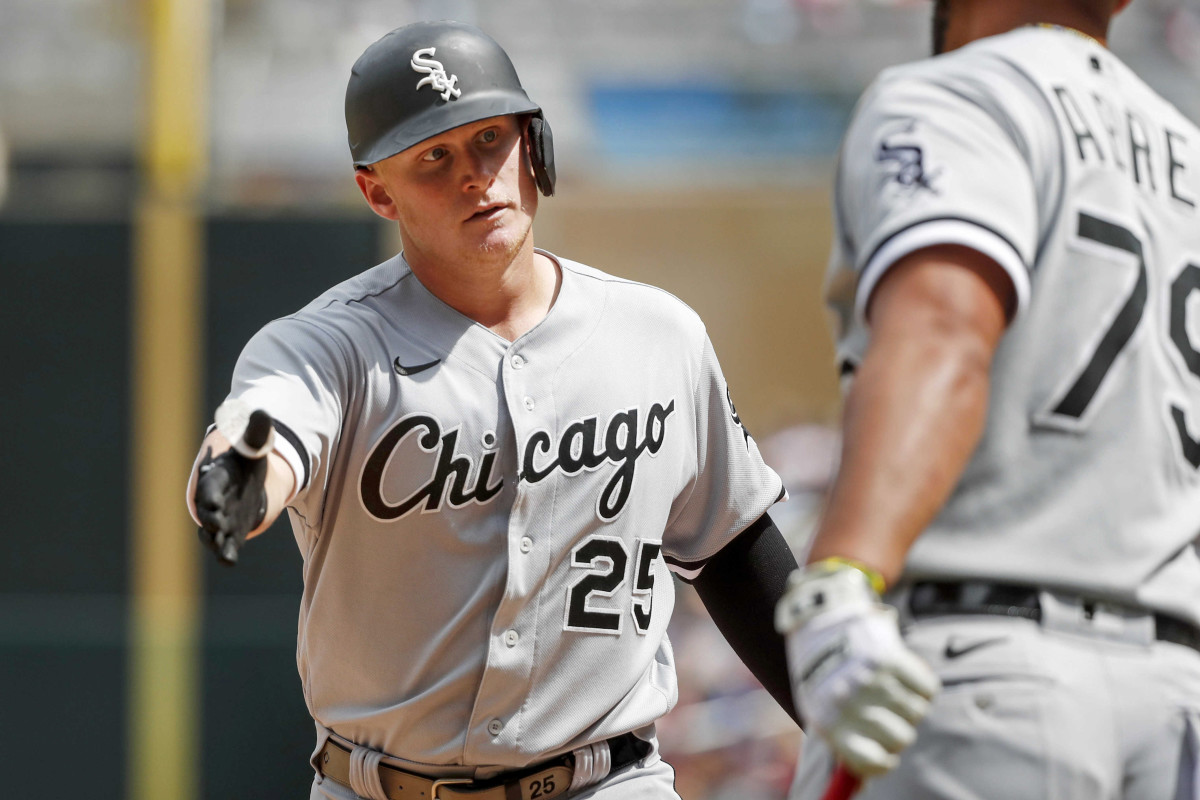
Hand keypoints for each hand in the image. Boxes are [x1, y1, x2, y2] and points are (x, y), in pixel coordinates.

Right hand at [194, 409, 273, 564]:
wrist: (244, 484)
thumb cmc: (243, 464)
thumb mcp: (252, 448)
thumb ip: (256, 434)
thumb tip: (262, 412)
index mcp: (215, 478)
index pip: (209, 487)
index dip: (208, 494)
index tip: (211, 502)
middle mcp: (213, 501)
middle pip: (208, 512)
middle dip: (211, 518)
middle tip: (216, 524)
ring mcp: (221, 520)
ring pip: (212, 533)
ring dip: (217, 540)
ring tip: (222, 548)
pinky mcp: (231, 534)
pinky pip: (226, 547)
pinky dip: (226, 554)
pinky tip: (229, 560)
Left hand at [775, 563, 939, 778]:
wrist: (821, 616)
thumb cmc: (822, 669)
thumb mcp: (821, 708)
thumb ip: (845, 743)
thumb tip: (861, 785)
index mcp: (830, 722)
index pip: (873, 764)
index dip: (883, 761)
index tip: (885, 753)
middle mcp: (852, 704)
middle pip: (901, 739)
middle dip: (897, 728)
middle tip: (886, 712)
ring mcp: (873, 681)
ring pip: (917, 712)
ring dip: (908, 702)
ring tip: (889, 685)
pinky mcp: (891, 658)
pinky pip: (927, 688)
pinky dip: (921, 683)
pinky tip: (904, 673)